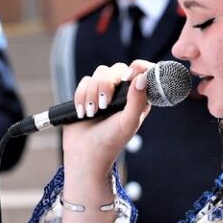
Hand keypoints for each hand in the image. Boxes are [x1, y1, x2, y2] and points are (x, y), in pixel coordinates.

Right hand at [61, 60, 153, 177]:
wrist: (85, 154)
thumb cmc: (110, 142)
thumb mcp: (128, 123)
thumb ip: (137, 101)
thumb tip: (142, 77)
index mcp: (138, 98)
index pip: (142, 71)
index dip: (136, 68)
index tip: (127, 78)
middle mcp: (122, 93)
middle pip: (117, 69)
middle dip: (106, 85)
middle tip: (104, 105)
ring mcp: (104, 92)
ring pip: (99, 73)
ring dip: (92, 93)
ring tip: (91, 113)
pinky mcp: (87, 94)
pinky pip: (84, 81)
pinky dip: (81, 96)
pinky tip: (82, 113)